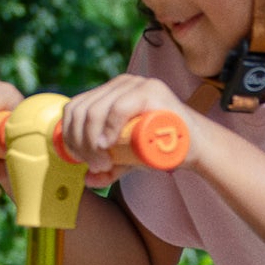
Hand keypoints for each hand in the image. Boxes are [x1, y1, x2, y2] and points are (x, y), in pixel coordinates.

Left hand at [59, 74, 200, 182]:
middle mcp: (120, 84)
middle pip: (82, 110)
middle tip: (95, 166)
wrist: (195, 147)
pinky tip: (107, 145)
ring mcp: (136, 85)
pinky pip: (117, 108)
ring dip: (91, 142)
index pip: (75, 107)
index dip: (69, 135)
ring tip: (103, 163)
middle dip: (80, 143)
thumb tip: (88, 179)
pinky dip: (107, 129)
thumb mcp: (127, 159)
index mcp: (110, 92)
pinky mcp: (150, 91)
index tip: (79, 159)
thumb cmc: (161, 149)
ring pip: (95, 110)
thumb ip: (108, 168)